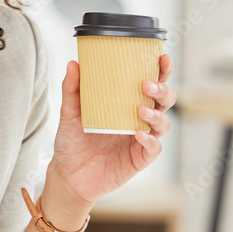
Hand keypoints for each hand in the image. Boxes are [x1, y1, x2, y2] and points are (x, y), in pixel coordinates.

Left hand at [46, 54, 175, 212]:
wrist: (68, 174)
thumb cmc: (72, 141)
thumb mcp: (69, 113)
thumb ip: (72, 90)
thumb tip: (73, 64)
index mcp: (126, 102)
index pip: (150, 82)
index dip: (160, 70)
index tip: (162, 57)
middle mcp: (138, 118)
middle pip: (164, 100)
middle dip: (162, 89)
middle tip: (147, 84)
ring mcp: (141, 138)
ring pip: (163, 122)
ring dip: (156, 114)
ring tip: (140, 109)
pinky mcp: (140, 158)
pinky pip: (154, 147)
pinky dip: (150, 140)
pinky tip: (138, 133)